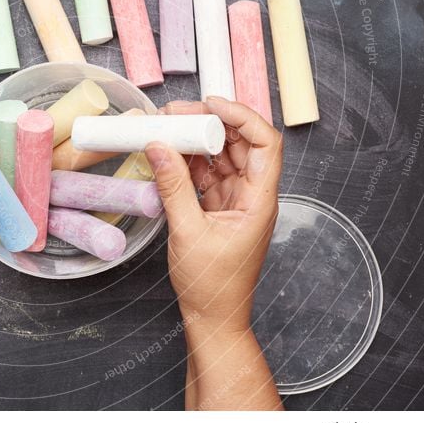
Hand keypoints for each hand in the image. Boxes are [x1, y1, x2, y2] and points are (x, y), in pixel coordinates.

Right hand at [145, 97, 282, 332]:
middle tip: (176, 114)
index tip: (210, 104)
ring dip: (196, 141)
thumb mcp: (187, 233)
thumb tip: (158, 146)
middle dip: (210, 124)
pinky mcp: (218, 207)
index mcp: (260, 201)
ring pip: (221, 156)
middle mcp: (252, 195)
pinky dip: (188, 162)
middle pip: (240, 144)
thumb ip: (173, 187)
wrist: (213, 318)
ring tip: (167, 129)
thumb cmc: (212, 286)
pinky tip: (168, 154)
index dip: (242, 117)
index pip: (266, 144)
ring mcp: (235, 200)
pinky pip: (206, 174)